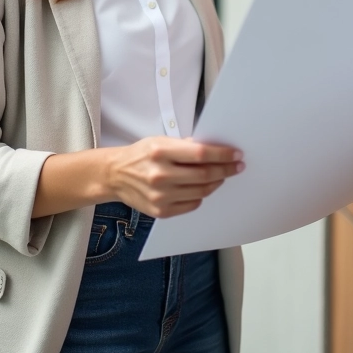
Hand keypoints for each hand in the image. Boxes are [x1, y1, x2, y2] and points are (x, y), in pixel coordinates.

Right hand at [105, 137, 243, 217]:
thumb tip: (214, 150)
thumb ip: (186, 146)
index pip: (200, 154)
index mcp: (160, 152)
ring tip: (220, 176)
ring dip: (216, 183)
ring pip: (201, 192)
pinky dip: (201, 196)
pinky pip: (192, 205)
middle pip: (204, 175)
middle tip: (236, 167)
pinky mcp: (161, 211)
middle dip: (225, 170)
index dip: (222, 155)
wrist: (115, 175)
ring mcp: (160, 196)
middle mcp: (160, 175)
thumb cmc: (140, 156)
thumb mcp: (160, 141)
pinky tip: (201, 187)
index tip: (236, 154)